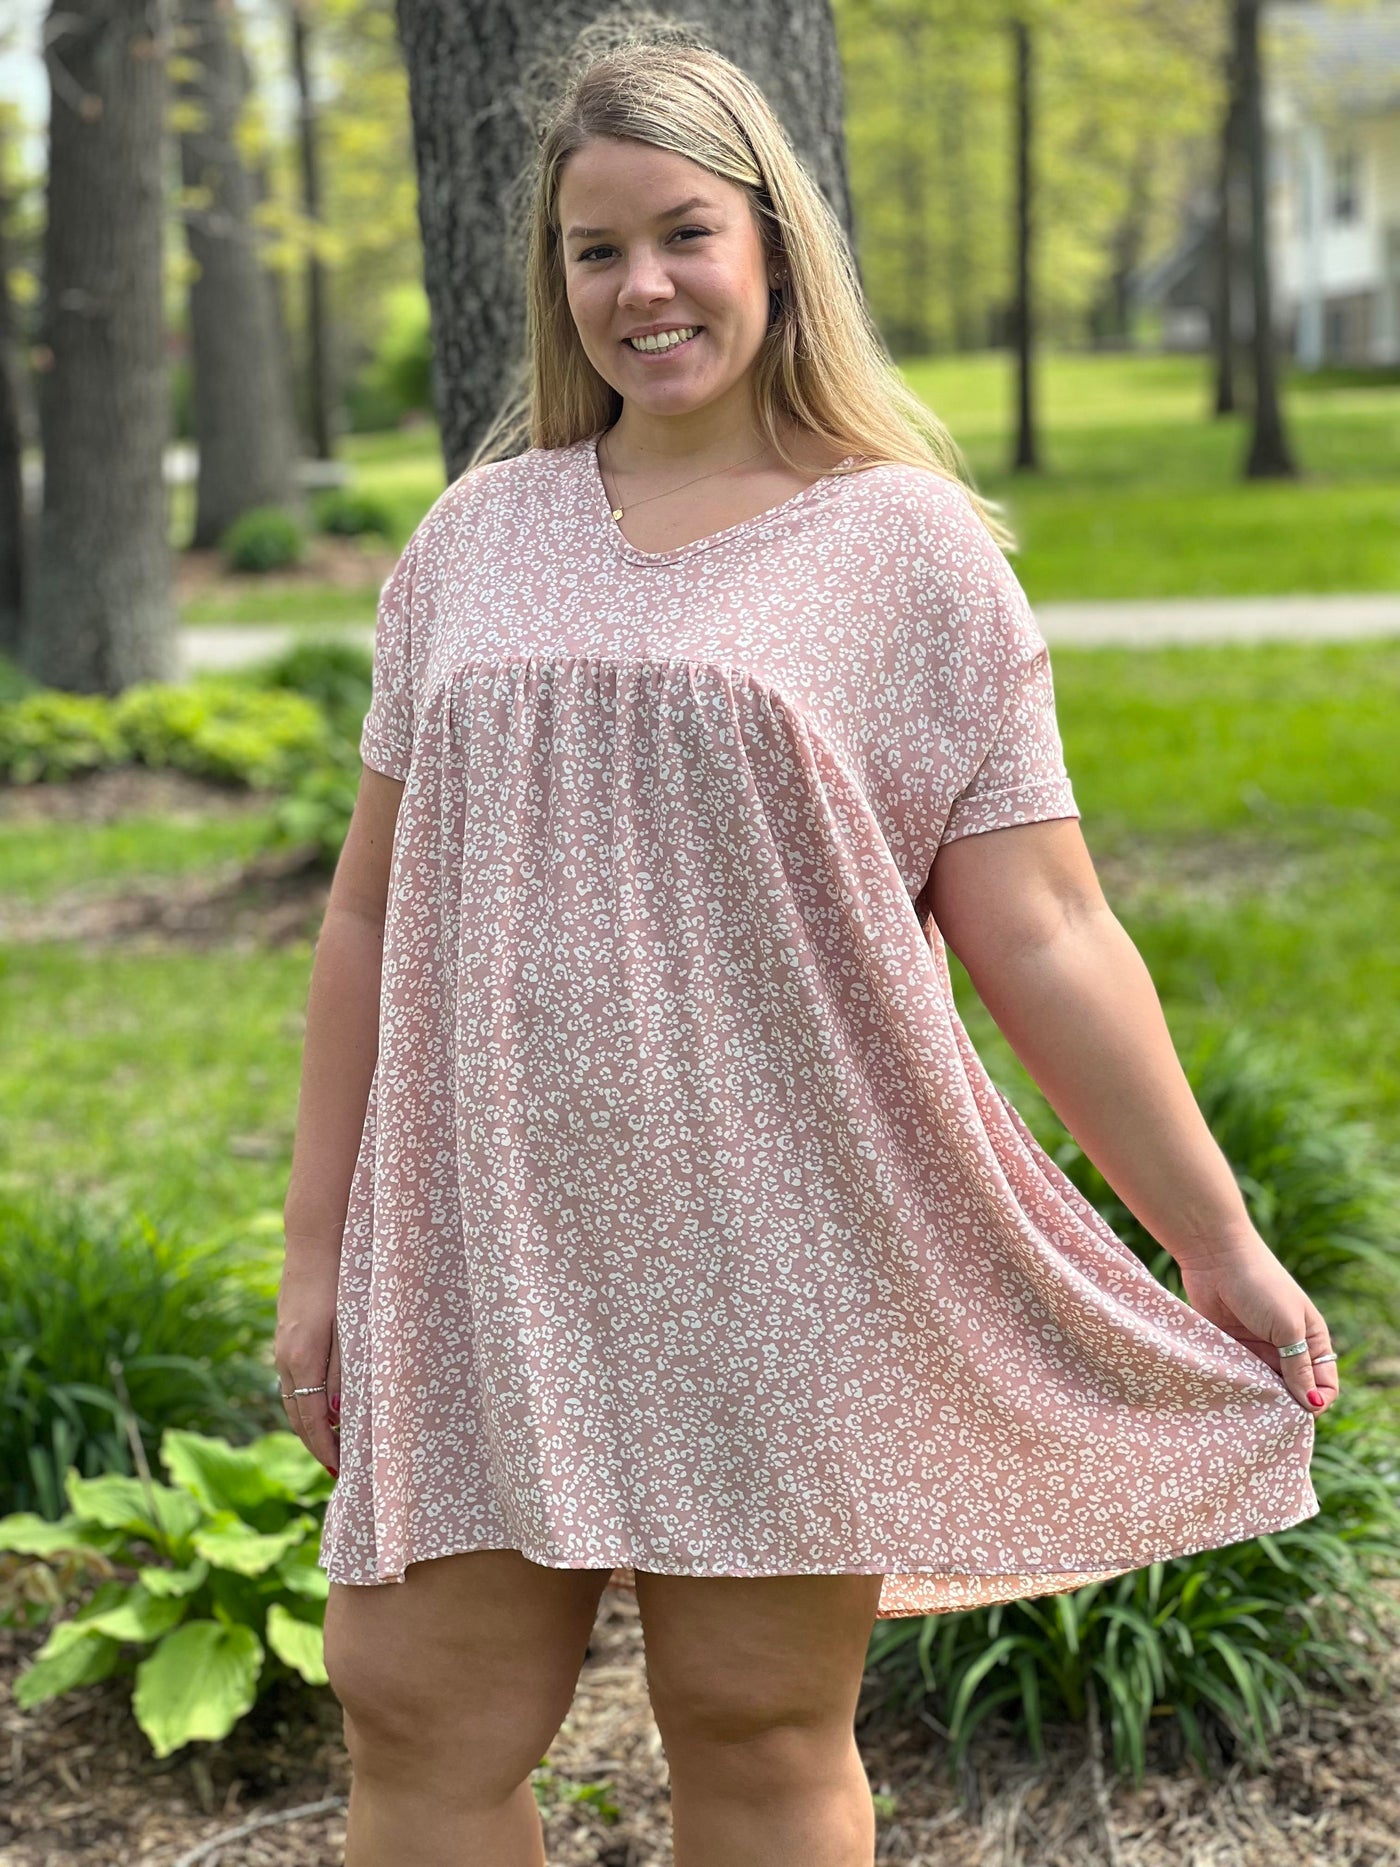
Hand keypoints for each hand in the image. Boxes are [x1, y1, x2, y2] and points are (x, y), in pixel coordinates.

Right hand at [274, 1253, 342, 1475]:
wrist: (315, 1242)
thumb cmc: (342, 1282)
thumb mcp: (349, 1331)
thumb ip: (343, 1374)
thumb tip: (334, 1418)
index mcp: (302, 1359)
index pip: (310, 1420)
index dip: (324, 1449)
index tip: (340, 1472)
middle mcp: (285, 1357)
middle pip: (296, 1415)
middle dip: (315, 1445)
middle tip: (337, 1469)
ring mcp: (281, 1346)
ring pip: (292, 1399)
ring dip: (308, 1425)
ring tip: (331, 1447)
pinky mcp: (285, 1335)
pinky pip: (292, 1380)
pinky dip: (304, 1402)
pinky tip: (321, 1407)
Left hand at [1177, 1229, 1337, 1414]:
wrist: (1215, 1257)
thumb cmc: (1260, 1286)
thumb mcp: (1287, 1328)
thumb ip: (1299, 1367)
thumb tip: (1312, 1405)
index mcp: (1311, 1339)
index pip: (1324, 1383)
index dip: (1318, 1401)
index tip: (1302, 1411)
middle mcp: (1287, 1347)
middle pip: (1294, 1389)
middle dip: (1287, 1404)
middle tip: (1273, 1414)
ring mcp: (1258, 1347)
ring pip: (1266, 1386)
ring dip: (1261, 1397)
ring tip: (1252, 1406)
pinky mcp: (1231, 1347)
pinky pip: (1240, 1375)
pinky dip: (1239, 1386)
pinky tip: (1234, 1394)